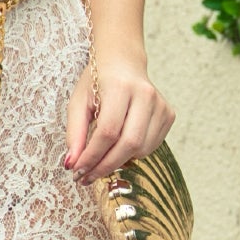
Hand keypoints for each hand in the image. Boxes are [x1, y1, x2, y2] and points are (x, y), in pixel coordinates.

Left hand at [64, 58, 173, 182]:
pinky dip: (133, 154)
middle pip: (129, 143)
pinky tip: (119, 146)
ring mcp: (161, 105)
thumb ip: (74, 134)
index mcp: (120, 87)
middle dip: (106, 166)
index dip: (92, 156)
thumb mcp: (78, 103)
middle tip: (87, 177)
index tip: (77, 171)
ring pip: (142, 149)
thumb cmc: (97, 82)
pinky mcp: (169, 114)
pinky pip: (151, 146)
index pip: (108, 131)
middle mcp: (145, 95)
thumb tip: (71, 164)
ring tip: (100, 160)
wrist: (123, 62)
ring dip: (119, 162)